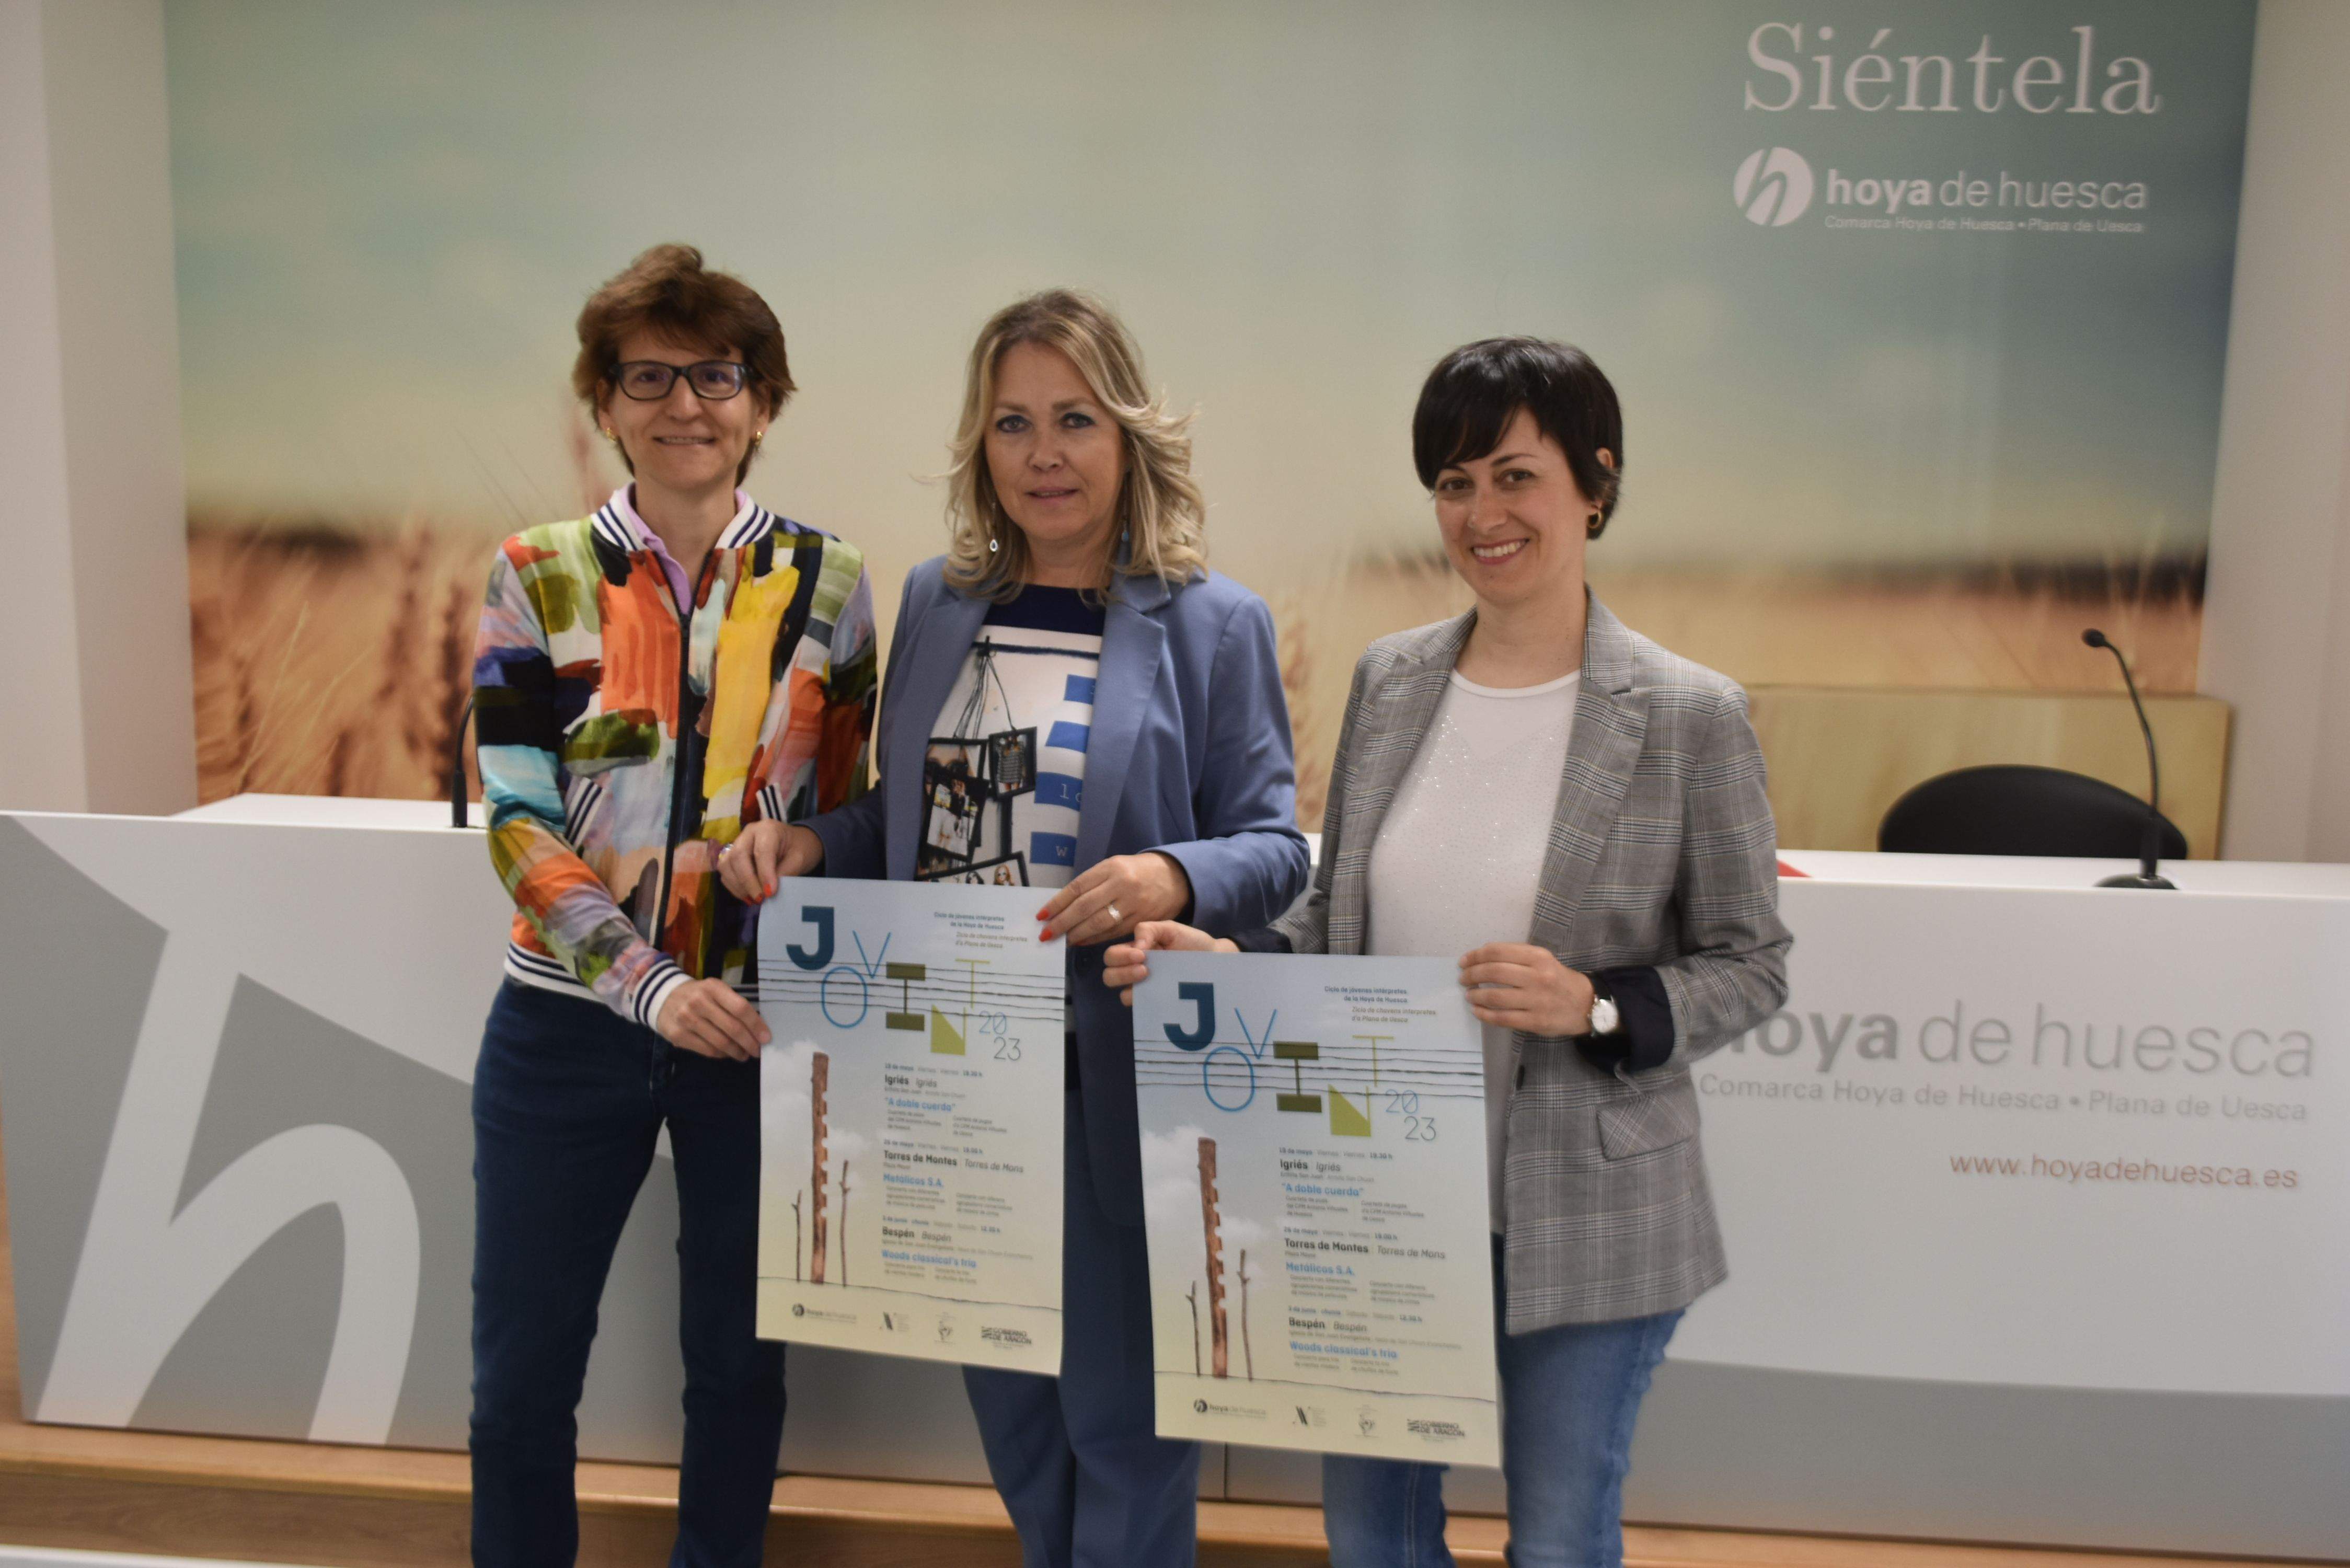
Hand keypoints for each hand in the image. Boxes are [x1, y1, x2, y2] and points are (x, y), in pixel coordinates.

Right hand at [657, 978, 771, 1059]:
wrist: (663, 997)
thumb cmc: (698, 995)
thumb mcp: (715, 991)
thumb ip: (734, 1005)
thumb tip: (758, 1029)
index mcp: (713, 988)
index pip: (741, 1008)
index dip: (756, 1025)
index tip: (766, 1038)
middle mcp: (699, 1002)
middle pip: (732, 1028)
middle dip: (750, 1043)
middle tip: (757, 1051)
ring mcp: (686, 1019)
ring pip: (721, 1043)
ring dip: (737, 1052)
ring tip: (744, 1054)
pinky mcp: (678, 1036)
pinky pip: (708, 1051)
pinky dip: (722, 1055)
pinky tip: (727, 1053)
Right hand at [717, 821, 822, 903]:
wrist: (794, 844)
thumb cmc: (799, 848)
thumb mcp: (799, 859)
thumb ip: (785, 872)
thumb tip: (768, 890)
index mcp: (768, 829)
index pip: (762, 851)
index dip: (764, 873)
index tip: (770, 892)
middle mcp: (748, 834)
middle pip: (738, 856)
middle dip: (747, 881)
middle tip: (760, 899)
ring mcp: (737, 844)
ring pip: (727, 865)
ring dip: (738, 886)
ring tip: (755, 899)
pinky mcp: (731, 856)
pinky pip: (725, 873)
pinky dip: (734, 887)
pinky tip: (748, 896)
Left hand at [1038, 852, 1191, 945]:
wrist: (1175, 877)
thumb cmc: (1136, 872)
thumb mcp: (1114, 867)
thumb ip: (1092, 883)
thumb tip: (1063, 906)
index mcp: (1111, 867)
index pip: (1077, 887)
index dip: (1057, 903)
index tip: (1042, 916)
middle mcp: (1122, 884)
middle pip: (1085, 907)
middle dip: (1063, 923)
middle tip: (1047, 934)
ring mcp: (1133, 904)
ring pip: (1099, 923)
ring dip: (1077, 934)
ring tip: (1063, 940)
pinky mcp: (1142, 920)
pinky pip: (1113, 932)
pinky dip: (1095, 939)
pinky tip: (1082, 941)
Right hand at [1104, 921, 1233, 1004]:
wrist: (1214, 959)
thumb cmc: (1191, 942)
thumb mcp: (1170, 929)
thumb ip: (1149, 930)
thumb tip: (1136, 946)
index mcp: (1135, 952)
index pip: (1111, 956)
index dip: (1120, 956)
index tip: (1142, 953)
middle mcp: (1135, 971)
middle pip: (1109, 976)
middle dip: (1121, 972)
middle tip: (1144, 968)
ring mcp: (1146, 989)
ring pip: (1122, 994)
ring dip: (1130, 986)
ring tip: (1148, 977)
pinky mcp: (1158, 1003)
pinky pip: (1142, 1007)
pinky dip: (1144, 1001)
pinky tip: (1158, 993)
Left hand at [1459, 943, 1595, 1036]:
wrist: (1586, 1005)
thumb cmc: (1558, 980)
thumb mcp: (1543, 960)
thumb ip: (1516, 956)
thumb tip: (1482, 957)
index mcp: (1538, 957)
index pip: (1498, 952)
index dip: (1476, 956)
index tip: (1464, 961)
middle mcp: (1537, 977)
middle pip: (1494, 972)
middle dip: (1472, 975)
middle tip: (1463, 979)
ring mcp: (1537, 1001)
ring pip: (1496, 996)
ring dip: (1476, 996)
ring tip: (1469, 995)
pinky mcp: (1536, 1022)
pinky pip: (1503, 1018)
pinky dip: (1485, 1015)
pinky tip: (1477, 1011)